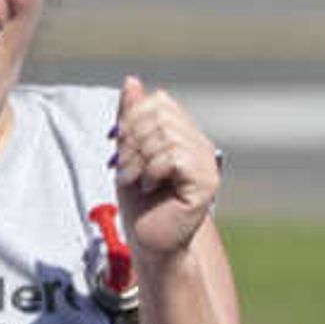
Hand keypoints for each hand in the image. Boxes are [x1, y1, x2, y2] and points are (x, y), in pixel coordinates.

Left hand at [111, 77, 222, 260]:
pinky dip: (152, 171)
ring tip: (136, 181)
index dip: (132, 118)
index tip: (118, 146)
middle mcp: (200, 145)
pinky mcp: (206, 184)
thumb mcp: (128, 153)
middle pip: (161, 115)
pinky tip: (150, 187)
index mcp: (185, 135)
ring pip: (166, 136)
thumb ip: (131, 118)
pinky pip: (174, 157)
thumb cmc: (139, 204)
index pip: (159, 102)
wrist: (149, 243)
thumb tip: (132, 80)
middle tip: (124, 168)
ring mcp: (207, 164)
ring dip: (138, 159)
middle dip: (132, 139)